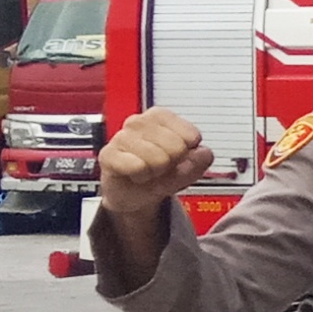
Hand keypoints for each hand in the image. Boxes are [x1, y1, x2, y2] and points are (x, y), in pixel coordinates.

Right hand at [96, 108, 214, 276]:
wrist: (133, 194)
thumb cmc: (158, 174)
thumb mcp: (187, 169)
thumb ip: (199, 161)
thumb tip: (204, 153)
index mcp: (161, 117)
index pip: (191, 135)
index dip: (188, 153)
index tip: (178, 156)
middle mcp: (140, 121)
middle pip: (176, 146)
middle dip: (172, 163)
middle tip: (160, 166)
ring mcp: (122, 136)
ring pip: (157, 158)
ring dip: (156, 172)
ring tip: (147, 170)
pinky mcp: (109, 154)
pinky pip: (138, 167)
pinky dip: (141, 176)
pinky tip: (134, 174)